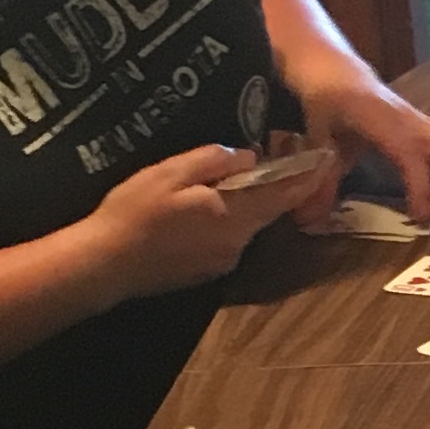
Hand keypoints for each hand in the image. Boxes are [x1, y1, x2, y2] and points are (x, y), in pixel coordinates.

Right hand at [79, 144, 328, 297]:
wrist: (105, 264)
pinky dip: (230, 221)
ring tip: (238, 179)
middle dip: (278, 186)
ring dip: (250, 204)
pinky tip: (210, 208)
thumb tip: (249, 157)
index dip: (305, 176)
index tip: (324, 157)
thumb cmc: (134, 212)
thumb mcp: (171, 172)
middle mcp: (238, 243)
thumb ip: (215, 161)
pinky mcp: (207, 272)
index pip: (283, 195)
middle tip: (280, 157)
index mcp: (233, 215)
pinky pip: (229, 239)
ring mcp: (223, 261)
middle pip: (268, 210)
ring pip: (248, 225)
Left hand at [290, 74, 429, 226]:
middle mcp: (412, 121)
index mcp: (384, 123)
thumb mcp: (317, 138)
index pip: (415, 157)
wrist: (337, 72)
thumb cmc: (327, 101)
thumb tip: (312, 218)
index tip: (417, 216)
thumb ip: (319, 178)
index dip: (423, 188)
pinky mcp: (429, 125)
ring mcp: (424, 122)